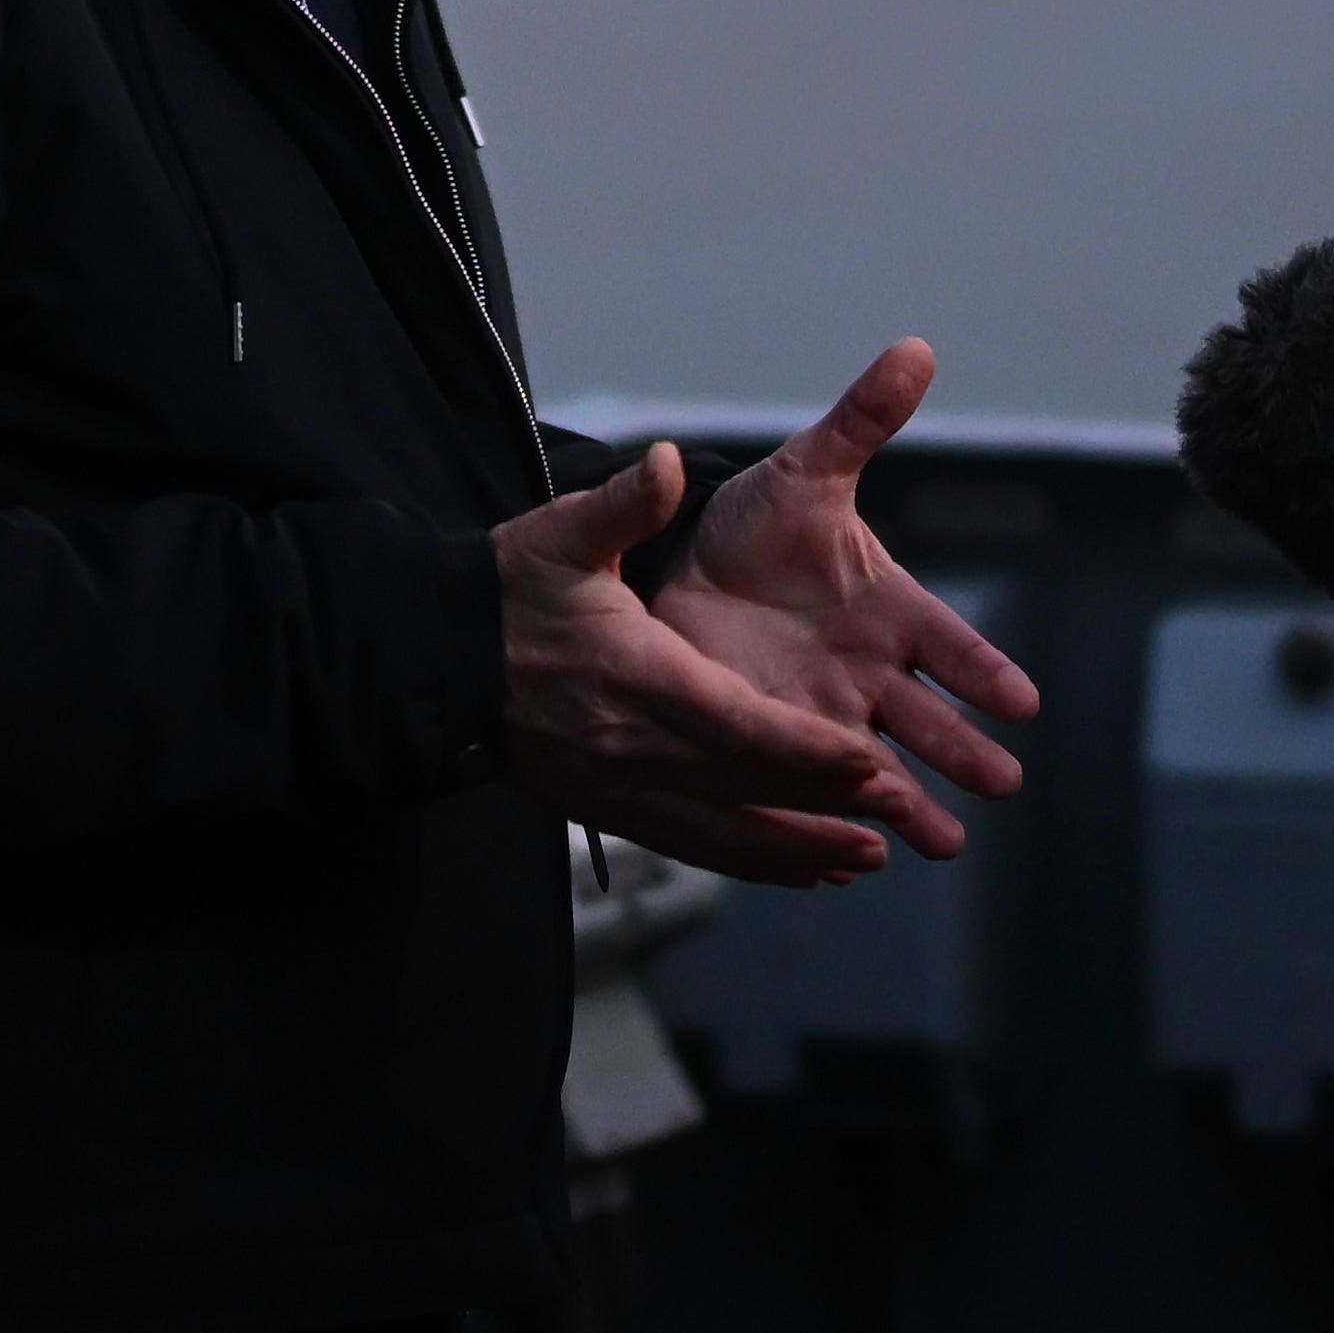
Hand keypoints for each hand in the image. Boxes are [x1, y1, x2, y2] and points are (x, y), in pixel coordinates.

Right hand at [496, 442, 900, 884]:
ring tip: (864, 858)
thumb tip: (669, 461)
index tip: (869, 760)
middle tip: (900, 814)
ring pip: (724, 833)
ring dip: (797, 849)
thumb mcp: (561, 534)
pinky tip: (797, 871)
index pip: (738, 726)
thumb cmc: (506, 591)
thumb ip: (625, 503)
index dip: (807, 750)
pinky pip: (691, 846)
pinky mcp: (608, 810)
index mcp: (637, 675)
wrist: (433, 661)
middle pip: (746, 789)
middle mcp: (634, 747)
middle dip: (825, 806)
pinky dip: (749, 863)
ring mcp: (619, 789)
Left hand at [655, 339, 1040, 861]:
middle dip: (965, 750)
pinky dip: (839, 819)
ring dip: (912, 803)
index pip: (950, 642)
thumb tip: (916, 347)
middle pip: (929, 718)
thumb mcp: (808, 468)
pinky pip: (817, 788)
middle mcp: (870, 669)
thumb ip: (862, 420)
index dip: (984, 671)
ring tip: (943, 844)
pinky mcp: (780, 744)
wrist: (682, 568)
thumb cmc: (759, 521)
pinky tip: (859, 855)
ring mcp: (829, 713)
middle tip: (1003, 784)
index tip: (1022, 703)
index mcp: (888, 606)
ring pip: (882, 767)